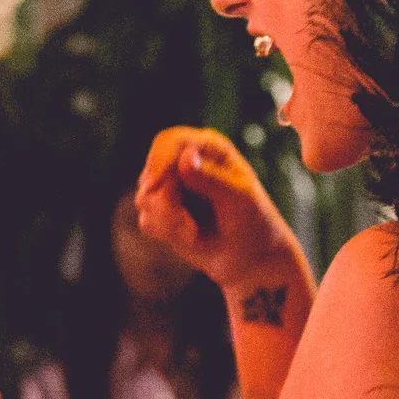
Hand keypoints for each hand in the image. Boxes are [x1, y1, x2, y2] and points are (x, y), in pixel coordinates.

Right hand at [135, 127, 304, 292]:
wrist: (250, 256)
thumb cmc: (252, 221)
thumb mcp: (240, 199)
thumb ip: (211, 178)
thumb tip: (185, 157)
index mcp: (207, 147)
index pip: (169, 142)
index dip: (158, 162)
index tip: (154, 187)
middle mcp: (185, 161)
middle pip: (153, 174)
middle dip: (168, 205)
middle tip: (191, 230)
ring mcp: (170, 185)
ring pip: (145, 199)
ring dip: (168, 222)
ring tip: (193, 234)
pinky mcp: (161, 210)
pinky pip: (146, 220)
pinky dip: (166, 233)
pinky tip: (189, 237)